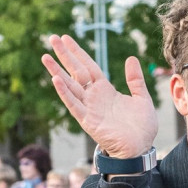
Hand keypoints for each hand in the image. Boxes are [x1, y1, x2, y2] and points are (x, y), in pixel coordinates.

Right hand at [42, 35, 157, 158]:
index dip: (78, 52)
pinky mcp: (88, 121)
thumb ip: (135, 80)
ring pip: (70, 86)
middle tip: (52, 38)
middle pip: (76, 71)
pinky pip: (74, 105)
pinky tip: (55, 80)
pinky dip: (65, 93)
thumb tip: (131, 58)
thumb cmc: (141, 127)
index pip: (89, 66)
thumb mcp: (141, 98)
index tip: (66, 38)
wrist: (140, 149)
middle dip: (64, 55)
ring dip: (57, 71)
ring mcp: (89, 108)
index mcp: (106, 90)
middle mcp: (94, 97)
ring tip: (45, 56)